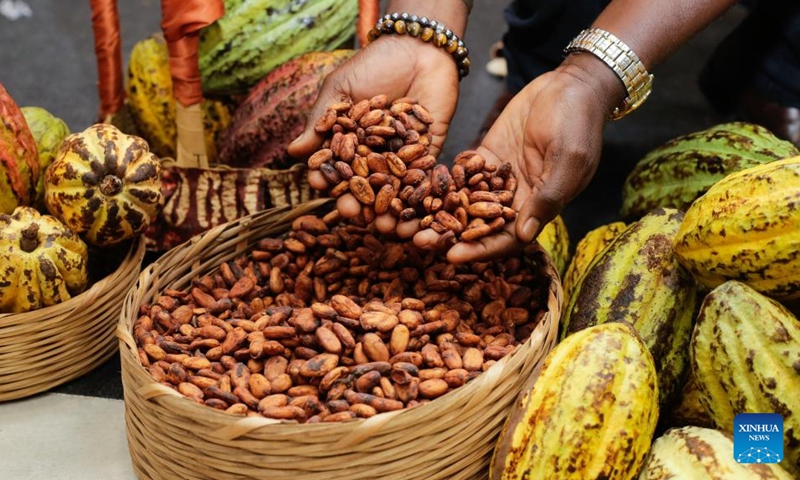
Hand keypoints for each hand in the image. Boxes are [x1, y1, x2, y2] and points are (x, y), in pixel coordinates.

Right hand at [288, 35, 460, 233]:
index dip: (328, 178)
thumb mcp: (341, 89)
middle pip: (364, 185)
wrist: (419, 48)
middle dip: (357, 202)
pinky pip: (424, 180)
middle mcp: (373, 155)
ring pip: (393, 190)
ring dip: (389, 211)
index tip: (320, 187)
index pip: (336, 166)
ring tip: (385, 228)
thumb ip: (322, 120)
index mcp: (350, 142)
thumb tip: (293, 152)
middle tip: (352, 216)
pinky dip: (420, 198)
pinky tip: (415, 215)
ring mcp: (401, 157)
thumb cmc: (374, 64)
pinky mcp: (429, 154)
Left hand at [413, 56, 622, 262]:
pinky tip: (413, 186)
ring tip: (407, 220)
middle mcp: (514, 198)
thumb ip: (547, 197)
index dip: (480, 250)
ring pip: (463, 203)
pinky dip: (438, 182)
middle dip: (448, 235)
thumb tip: (523, 235)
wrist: (571, 85)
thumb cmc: (578, 123)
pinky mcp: (485, 156)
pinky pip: (459, 174)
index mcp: (538, 207)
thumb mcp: (568, 159)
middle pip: (477, 226)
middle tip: (418, 241)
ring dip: (437, 213)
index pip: (505, 239)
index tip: (453, 256)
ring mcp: (497, 177)